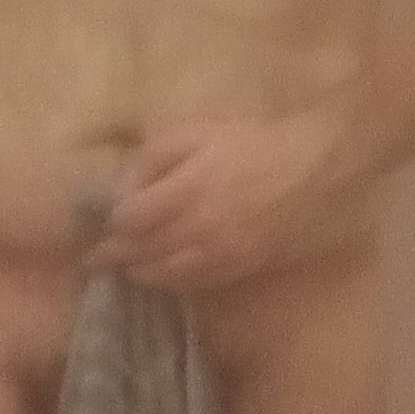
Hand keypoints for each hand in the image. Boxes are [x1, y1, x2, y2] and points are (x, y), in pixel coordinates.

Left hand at [83, 110, 358, 291]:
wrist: (320, 166)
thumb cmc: (258, 143)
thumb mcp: (201, 131)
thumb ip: (157, 155)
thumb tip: (127, 184)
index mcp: (185, 190)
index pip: (130, 220)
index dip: (110, 225)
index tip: (98, 227)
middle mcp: (198, 228)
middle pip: (143, 250)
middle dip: (115, 256)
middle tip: (94, 261)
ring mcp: (221, 252)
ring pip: (168, 273)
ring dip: (141, 273)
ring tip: (126, 272)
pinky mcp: (243, 265)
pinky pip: (198, 282)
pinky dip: (174, 282)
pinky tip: (163, 279)